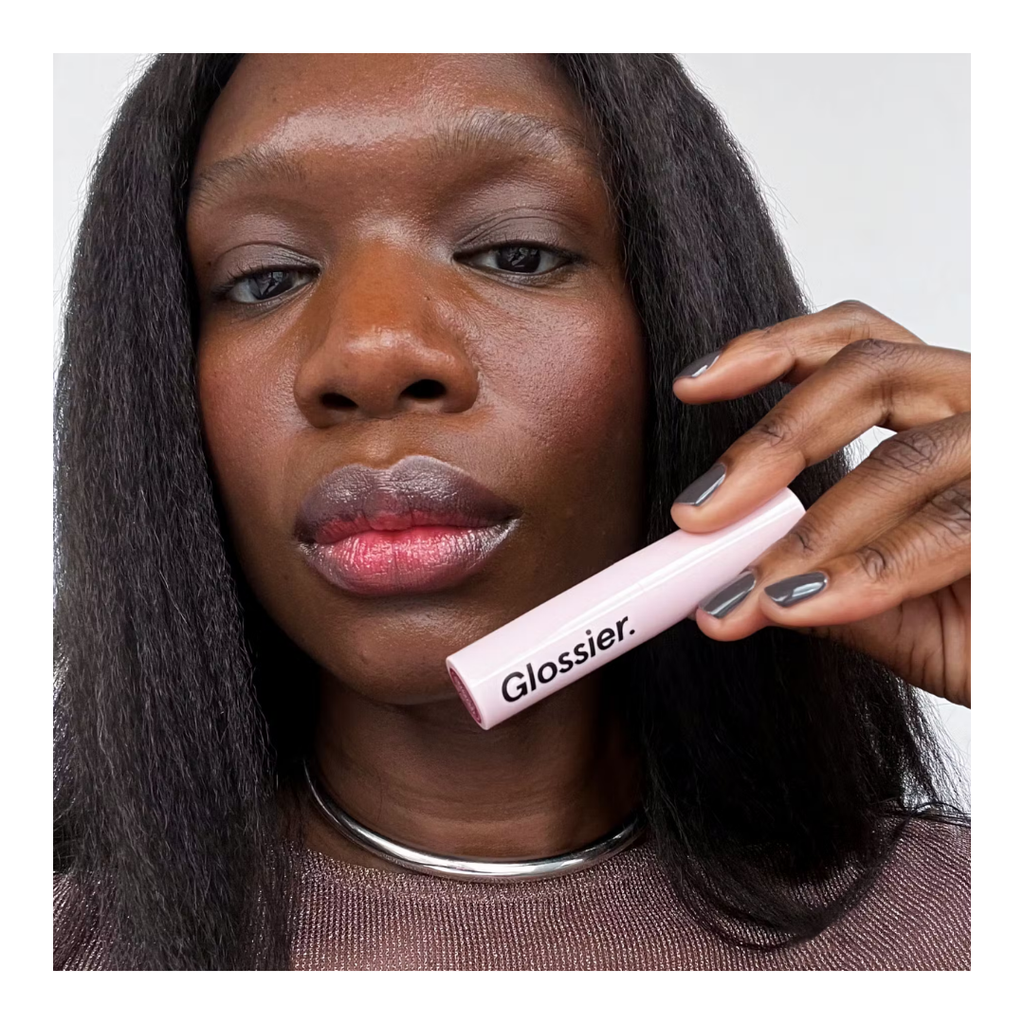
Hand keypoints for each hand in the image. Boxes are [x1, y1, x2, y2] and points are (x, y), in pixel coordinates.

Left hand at [670, 300, 969, 707]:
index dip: (772, 348)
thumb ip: (818, 577)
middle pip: (869, 374)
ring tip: (749, 595)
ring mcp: (1016, 458)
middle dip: (769, 444)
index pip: (858, 345)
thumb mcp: (893, 609)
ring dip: (809, 533)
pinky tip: (802, 606)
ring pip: (902, 460)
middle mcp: (986, 414)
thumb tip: (721, 581)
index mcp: (946, 413)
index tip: (690, 384)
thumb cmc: (991, 635)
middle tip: (695, 514)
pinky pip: (947, 528)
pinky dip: (865, 572)